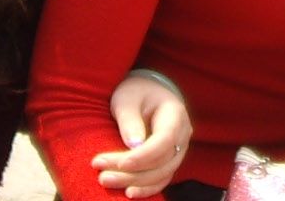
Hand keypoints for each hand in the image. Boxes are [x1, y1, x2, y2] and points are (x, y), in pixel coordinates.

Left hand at [98, 72, 190, 197]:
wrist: (146, 93)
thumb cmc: (135, 93)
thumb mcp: (127, 98)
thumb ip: (130, 119)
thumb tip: (134, 146)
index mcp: (175, 114)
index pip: (164, 140)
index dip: (143, 156)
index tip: (119, 163)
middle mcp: (182, 134)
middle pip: (162, 162)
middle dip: (131, 173)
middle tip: (102, 175)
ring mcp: (178, 150)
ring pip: (161, 174)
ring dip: (134, 182)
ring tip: (106, 180)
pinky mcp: (169, 161)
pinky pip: (161, 179)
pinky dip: (146, 189)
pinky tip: (128, 192)